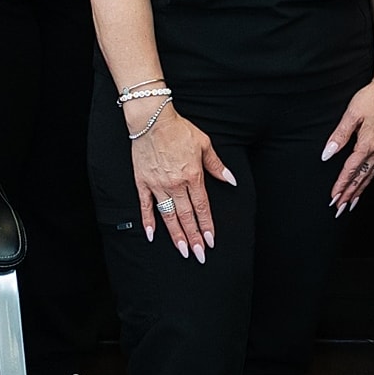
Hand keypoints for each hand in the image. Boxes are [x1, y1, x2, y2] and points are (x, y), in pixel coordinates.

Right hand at [131, 103, 235, 260]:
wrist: (152, 119)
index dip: (207, 226)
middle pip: (186, 216)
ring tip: (182, 251)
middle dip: (194, 238)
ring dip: (176, 235)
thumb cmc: (179, 130)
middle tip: (199, 255)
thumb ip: (217, 165)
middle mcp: (176, 184)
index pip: (202, 207)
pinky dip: (148, 221)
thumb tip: (230, 180)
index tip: (211, 241)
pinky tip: (152, 235)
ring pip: (168, 215)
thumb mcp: (204, 144)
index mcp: (193, 176)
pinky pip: (145, 206)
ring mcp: (158, 185)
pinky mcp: (142, 182)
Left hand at [323, 72, 373, 213]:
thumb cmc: (372, 98)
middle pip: (361, 178)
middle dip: (350, 195)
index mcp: (367, 144)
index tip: (333, 197)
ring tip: (351, 203)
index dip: (341, 185)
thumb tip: (327, 153)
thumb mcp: (351, 114)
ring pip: (370, 175)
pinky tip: (365, 183)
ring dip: (360, 191)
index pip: (350, 170)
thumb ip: (339, 135)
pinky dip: (369, 179)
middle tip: (339, 209)